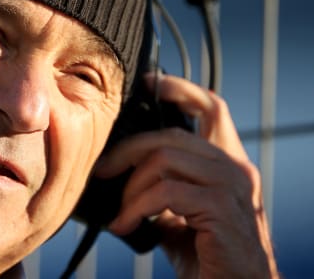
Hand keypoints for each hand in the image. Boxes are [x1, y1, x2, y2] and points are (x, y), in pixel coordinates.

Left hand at [94, 73, 278, 277]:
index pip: (211, 108)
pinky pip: (165, 192)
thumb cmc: (206, 256)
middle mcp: (235, 168)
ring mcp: (232, 186)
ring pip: (164, 159)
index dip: (179, 89)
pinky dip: (135, 207)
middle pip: (171, 134)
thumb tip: (117, 171)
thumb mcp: (180, 214)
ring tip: (121, 213)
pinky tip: (124, 226)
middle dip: (128, 149)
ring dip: (131, 187)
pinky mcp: (221, 208)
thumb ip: (162, 186)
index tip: (148, 83)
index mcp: (228, 163)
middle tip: (103, 170)